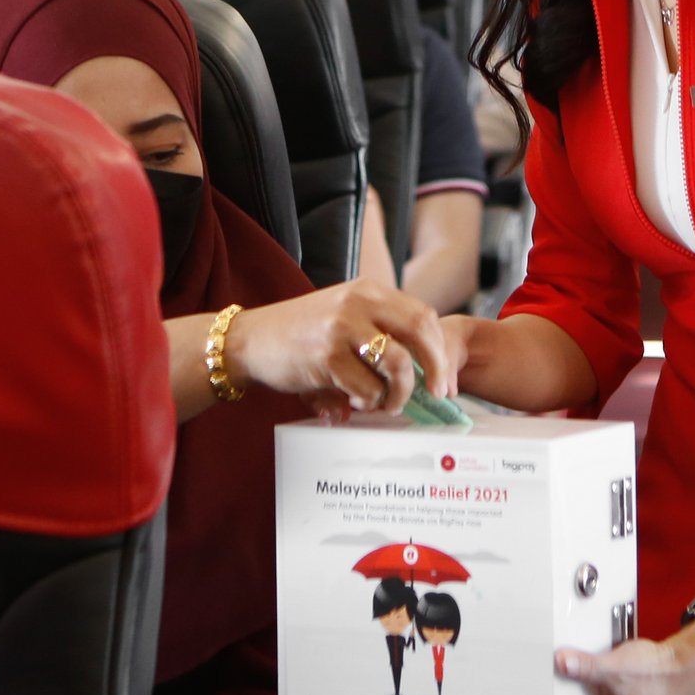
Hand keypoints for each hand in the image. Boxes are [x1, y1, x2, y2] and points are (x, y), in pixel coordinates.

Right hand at [227, 280, 452, 413]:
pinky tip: (356, 402)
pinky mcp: (326, 356)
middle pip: (419, 330)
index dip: (439, 349)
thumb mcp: (344, 318)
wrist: (250, 340)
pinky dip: (369, 400)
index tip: (443, 378)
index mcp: (368, 291)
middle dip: (435, 367)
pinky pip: (367, 386)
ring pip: (397, 363)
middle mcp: (358, 302)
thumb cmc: (301, 335)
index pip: (422, 315)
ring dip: (399, 392)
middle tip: (438, 392)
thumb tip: (423, 374)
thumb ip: (380, 334)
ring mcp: (342, 327)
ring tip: (388, 404)